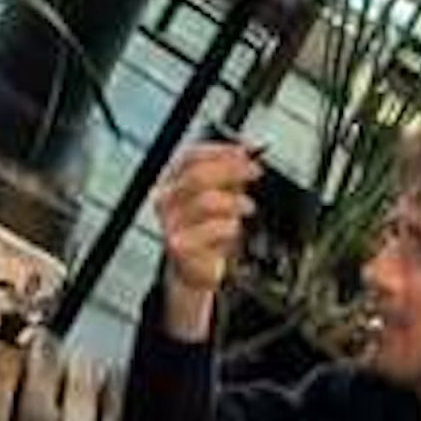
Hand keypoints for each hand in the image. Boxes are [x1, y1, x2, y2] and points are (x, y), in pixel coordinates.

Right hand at [152, 142, 261, 328]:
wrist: (194, 269)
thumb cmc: (207, 230)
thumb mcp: (220, 194)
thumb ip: (230, 173)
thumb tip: (246, 151)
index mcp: (172, 181)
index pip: (191, 156)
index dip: (220, 151)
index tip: (246, 151)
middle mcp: (166, 199)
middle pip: (197, 175)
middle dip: (232, 170)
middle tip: (254, 172)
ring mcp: (170, 223)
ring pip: (206, 201)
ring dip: (234, 202)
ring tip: (246, 208)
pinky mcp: (179, 246)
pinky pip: (212, 230)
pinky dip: (230, 227)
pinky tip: (233, 229)